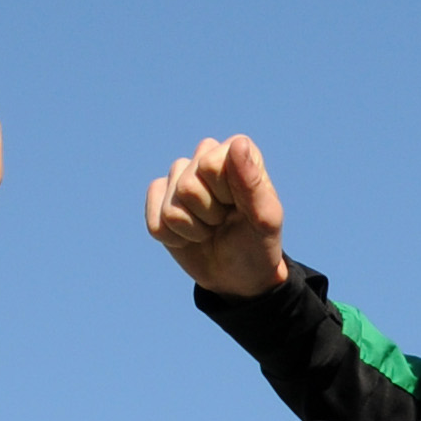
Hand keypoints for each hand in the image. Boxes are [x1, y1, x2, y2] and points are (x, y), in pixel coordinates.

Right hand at [146, 134, 287, 297]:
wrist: (240, 276)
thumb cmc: (258, 244)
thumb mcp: (264, 219)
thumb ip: (252, 182)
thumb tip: (237, 144)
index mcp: (236, 152)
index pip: (209, 165)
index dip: (224, 195)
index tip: (240, 207)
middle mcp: (204, 155)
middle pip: (187, 187)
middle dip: (208, 214)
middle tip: (225, 221)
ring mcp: (179, 175)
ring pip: (172, 207)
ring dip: (194, 229)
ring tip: (211, 229)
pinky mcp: (159, 197)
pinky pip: (156, 224)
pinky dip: (175, 240)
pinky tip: (191, 236)